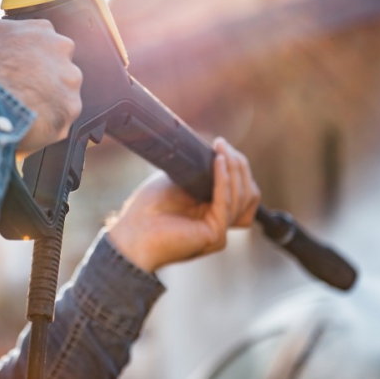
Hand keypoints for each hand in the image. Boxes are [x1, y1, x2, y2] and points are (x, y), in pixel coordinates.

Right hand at [0, 19, 81, 154]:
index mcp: (39, 29)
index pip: (44, 45)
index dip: (31, 63)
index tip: (21, 73)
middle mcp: (61, 49)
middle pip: (59, 68)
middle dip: (44, 82)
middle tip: (23, 95)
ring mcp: (68, 79)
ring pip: (63, 95)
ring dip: (47, 105)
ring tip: (23, 114)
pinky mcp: (70, 108)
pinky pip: (61, 121)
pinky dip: (47, 127)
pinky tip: (28, 127)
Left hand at [107, 138, 260, 272]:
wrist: (131, 233)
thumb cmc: (147, 210)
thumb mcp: (178, 181)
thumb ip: (199, 171)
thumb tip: (214, 152)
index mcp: (214, 213)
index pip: (242, 190)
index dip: (237, 166)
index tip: (222, 145)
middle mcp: (220, 224)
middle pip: (248, 193)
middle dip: (239, 166)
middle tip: (223, 145)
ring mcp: (219, 232)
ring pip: (242, 197)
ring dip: (233, 169)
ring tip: (222, 150)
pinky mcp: (214, 235)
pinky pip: (226, 203)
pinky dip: (224, 180)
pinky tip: (218, 162)